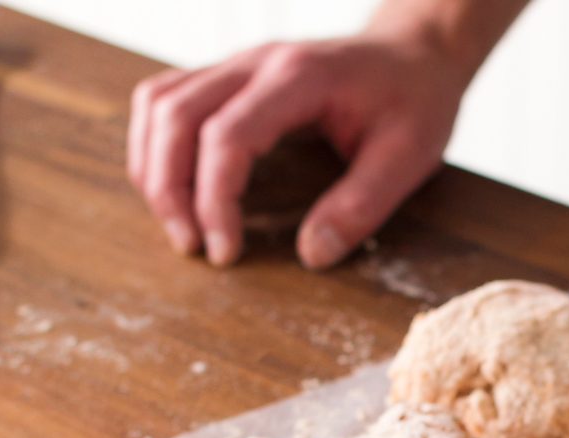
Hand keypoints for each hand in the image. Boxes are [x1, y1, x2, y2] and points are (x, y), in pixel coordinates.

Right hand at [128, 33, 469, 267]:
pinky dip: (158, 146)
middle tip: (190, 246)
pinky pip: (168, 100)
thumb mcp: (409, 157)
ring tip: (179, 225)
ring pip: (159, 102)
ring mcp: (238, 64)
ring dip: (153, 166)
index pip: (227, 135)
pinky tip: (179, 189)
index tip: (225, 251)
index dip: (214, 199)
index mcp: (300, 77)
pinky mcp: (230, 76)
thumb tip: (312, 255)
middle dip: (169, 188)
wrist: (415, 52)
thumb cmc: (415, 100)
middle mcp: (257, 61)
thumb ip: (361, 206)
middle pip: (175, 114)